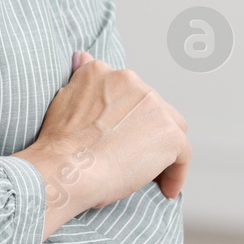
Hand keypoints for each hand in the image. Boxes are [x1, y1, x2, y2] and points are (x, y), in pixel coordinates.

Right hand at [11, 50, 190, 239]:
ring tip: (146, 172)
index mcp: (103, 72)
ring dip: (162, 148)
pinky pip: (182, 155)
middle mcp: (131, 80)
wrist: (66, 168)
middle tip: (129, 157)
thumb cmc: (60, 144)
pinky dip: (175, 173)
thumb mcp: (64, 99)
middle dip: (145, 131)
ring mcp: (153, 105)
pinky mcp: (170, 134)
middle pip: (152, 108)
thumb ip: (82, 78)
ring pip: (171, 127)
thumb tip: (83, 55)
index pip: (128, 93)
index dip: (127, 117)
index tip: (118, 136)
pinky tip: (163, 188)